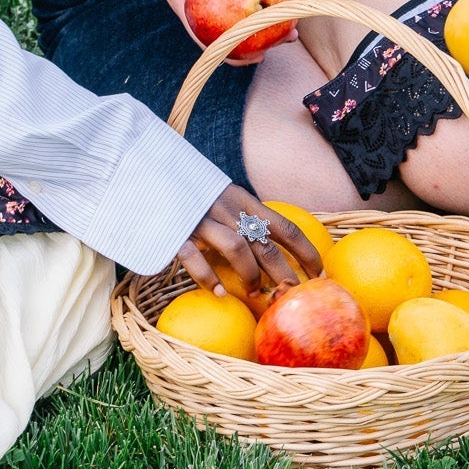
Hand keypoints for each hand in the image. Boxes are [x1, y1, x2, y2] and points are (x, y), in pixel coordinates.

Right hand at [178, 185, 321, 298]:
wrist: (149, 171)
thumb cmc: (193, 193)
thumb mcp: (224, 197)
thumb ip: (244, 216)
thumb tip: (270, 251)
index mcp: (244, 200)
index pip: (285, 227)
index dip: (306, 252)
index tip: (319, 274)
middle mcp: (227, 209)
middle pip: (266, 244)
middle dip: (284, 274)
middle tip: (291, 297)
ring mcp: (202, 220)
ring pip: (237, 248)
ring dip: (250, 275)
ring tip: (253, 294)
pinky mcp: (177, 232)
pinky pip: (195, 257)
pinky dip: (208, 277)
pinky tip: (217, 292)